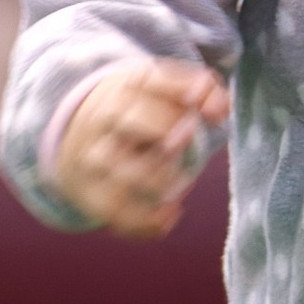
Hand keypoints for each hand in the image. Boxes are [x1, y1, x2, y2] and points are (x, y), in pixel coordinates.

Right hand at [52, 59, 228, 235]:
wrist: (82, 138)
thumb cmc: (143, 112)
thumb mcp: (166, 91)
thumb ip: (202, 91)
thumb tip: (221, 107)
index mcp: (125, 87)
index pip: (152, 82)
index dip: (185, 94)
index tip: (215, 111)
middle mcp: (104, 120)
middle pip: (131, 120)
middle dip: (166, 131)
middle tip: (187, 141)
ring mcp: (95, 159)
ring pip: (125, 171)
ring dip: (162, 181)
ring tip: (181, 182)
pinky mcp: (93, 195)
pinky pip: (116, 212)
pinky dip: (147, 221)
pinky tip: (171, 215)